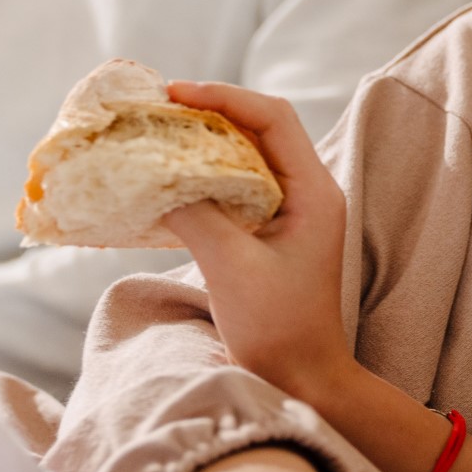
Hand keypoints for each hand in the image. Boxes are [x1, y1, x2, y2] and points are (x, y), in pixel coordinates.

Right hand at [161, 82, 354, 407]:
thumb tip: (158, 176)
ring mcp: (293, 210)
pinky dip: (204, 172)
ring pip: (247, 153)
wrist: (302, 378)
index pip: (273, 118)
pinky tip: (170, 176)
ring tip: (157, 133)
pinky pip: (238, 183)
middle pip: (260, 127)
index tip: (174, 93)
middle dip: (209, 111)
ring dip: (203, 140)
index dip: (224, 96)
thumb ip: (198, 214)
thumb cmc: (277, 330)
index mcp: (314, 193)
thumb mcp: (230, 268)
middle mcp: (309, 192)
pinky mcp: (272, 229)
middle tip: (157, 108)